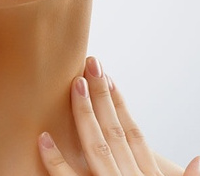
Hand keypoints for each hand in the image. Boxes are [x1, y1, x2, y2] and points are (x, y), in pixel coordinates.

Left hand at [38, 56, 199, 175]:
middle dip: (102, 96)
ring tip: (74, 84)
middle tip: (90, 64)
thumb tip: (197, 158)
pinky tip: (43, 138)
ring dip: (85, 115)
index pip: (133, 133)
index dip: (121, 104)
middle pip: (114, 130)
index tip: (110, 79)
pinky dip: (56, 162)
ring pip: (97, 146)